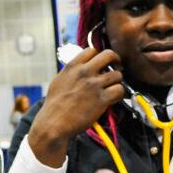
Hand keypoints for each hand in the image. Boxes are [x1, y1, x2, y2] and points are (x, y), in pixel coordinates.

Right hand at [29, 47, 125, 166]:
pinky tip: (113, 98)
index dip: (99, 56)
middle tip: (116, 68)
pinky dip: (119, 94)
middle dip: (115, 61)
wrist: (54, 123)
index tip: (102, 63)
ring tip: (112, 87)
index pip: (92, 50)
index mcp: (73, 66)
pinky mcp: (101, 99)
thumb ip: (71, 72)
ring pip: (117, 74)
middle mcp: (84, 72)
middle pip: (109, 55)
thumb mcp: (58, 81)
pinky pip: (119, 90)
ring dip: (117, 81)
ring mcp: (94, 85)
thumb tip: (80, 67)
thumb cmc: (54, 105)